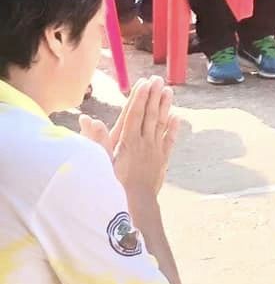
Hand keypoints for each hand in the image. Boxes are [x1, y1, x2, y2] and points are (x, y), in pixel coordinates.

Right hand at [79, 76, 177, 197]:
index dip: (140, 97)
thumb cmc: (113, 184)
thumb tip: (88, 119)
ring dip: (165, 106)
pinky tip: (177, 117)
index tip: (144, 82)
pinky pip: (169, 140)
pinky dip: (173, 127)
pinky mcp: (162, 159)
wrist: (135, 204)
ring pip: (161, 124)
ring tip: (169, 90)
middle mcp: (144, 142)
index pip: (134, 114)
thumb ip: (96, 140)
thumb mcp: (101, 162)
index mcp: (128, 141)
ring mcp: (155, 150)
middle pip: (150, 115)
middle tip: (158, 79)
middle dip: (153, 96)